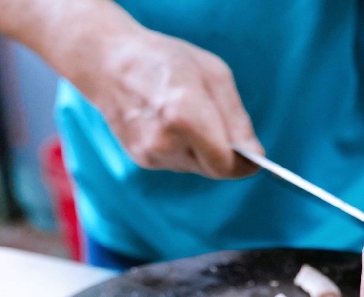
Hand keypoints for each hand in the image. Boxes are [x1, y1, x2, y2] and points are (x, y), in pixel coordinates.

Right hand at [85, 24, 261, 177]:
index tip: (253, 158)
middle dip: (225, 156)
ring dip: (202, 150)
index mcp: (185, 116)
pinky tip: (171, 124)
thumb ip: (238, 121)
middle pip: (213, 170)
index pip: (226, 165)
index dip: (243, 164)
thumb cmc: (165, 60)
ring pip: (196, 167)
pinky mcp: (141, 160)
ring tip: (189, 117)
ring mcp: (150, 154)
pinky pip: (177, 163)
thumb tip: (255, 156)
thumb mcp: (214, 75)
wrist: (109, 62)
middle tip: (222, 128)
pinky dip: (183, 149)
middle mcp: (166, 141)